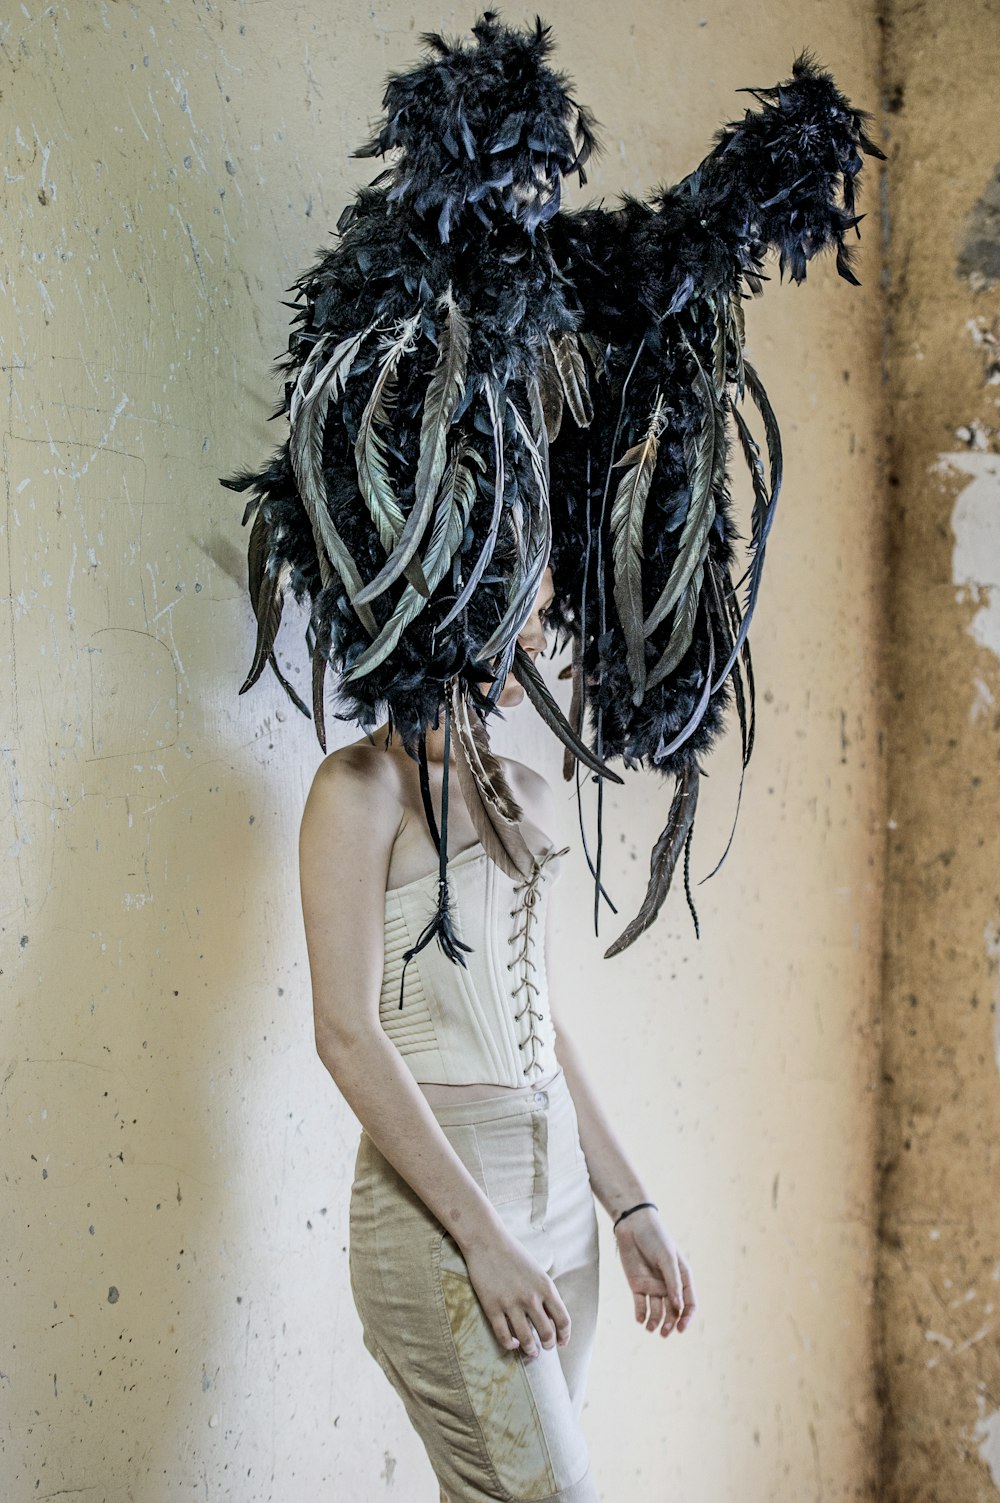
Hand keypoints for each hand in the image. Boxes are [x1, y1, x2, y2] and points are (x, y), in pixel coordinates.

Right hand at [460, 1228, 571, 1358]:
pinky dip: (510, 1345)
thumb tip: (550, 1317)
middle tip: (545, 1347)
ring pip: (526, 1340)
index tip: (562, 1343)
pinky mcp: (492, 1307)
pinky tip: (513, 1344)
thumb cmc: (513, 1254)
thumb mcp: (537, 1271)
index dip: (564, 1336)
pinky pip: (503, 1336)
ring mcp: (511, 1304)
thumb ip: (545, 1293)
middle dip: (548, 1345)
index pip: (563, 1320)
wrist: (487, 1241)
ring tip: (530, 1351)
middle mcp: (531, 1298)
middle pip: (546, 1334)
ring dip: (530, 1350)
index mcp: (546, 1287)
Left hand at [613, 1207, 695, 1337]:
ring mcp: (653, 1286)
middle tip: (664, 1333)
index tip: (681, 1328)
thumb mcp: (667, 1258)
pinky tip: (640, 1319)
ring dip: (656, 1322)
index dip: (687, 1317)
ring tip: (651, 1328)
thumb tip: (678, 1307)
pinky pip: (641, 1305)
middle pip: (673, 1311)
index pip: (689, 1303)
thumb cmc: (655, 1238)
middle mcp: (669, 1285)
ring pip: (657, 1311)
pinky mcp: (638, 1285)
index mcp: (682, 1277)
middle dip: (670, 1323)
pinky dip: (641, 1314)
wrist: (633, 1225)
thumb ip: (673, 1282)